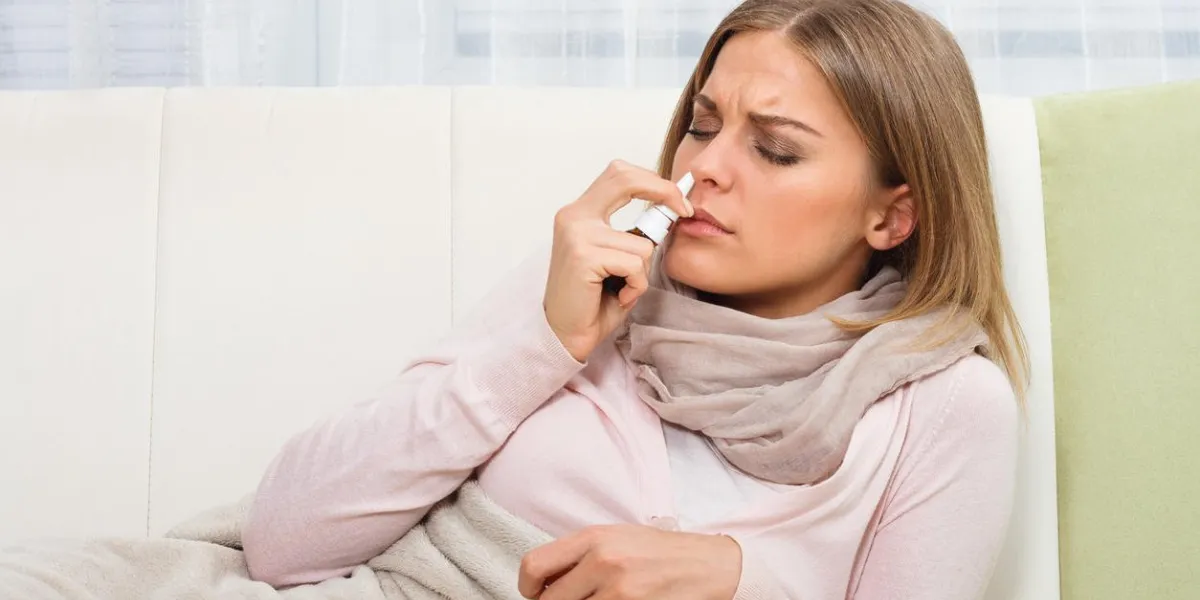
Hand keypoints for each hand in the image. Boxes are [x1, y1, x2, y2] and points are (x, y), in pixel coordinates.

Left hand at [517, 524, 741, 599]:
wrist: (709, 565)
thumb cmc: (659, 552)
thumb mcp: (616, 537)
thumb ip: (579, 555)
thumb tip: (542, 582)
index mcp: (593, 538)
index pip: (534, 565)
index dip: (526, 588)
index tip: (534, 595)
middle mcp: (603, 562)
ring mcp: (620, 592)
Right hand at [543, 160, 693, 362]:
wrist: (566, 334)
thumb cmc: (594, 299)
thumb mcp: (614, 255)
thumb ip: (631, 231)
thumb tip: (669, 210)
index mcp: (580, 212)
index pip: (619, 174)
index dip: (653, 180)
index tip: (677, 200)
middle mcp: (573, 216)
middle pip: (625, 178)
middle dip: (663, 190)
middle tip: (683, 210)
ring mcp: (577, 234)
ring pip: (642, 243)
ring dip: (642, 272)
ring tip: (623, 287)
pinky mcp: (584, 257)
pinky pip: (634, 266)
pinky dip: (635, 286)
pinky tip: (618, 296)